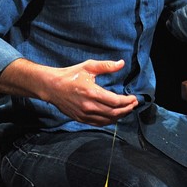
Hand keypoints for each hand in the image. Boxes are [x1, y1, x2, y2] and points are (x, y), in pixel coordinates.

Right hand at [0, 58, 138, 126]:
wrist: (52, 87)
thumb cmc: (71, 75)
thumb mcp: (88, 66)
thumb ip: (106, 66)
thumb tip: (121, 63)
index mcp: (92, 92)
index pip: (115, 101)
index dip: (127, 101)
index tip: (134, 98)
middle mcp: (88, 106)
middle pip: (113, 112)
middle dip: (127, 109)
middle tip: (134, 104)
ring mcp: (84, 114)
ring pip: (107, 120)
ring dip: (120, 116)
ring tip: (127, 110)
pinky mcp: (80, 118)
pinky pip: (98, 123)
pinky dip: (109, 121)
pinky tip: (115, 116)